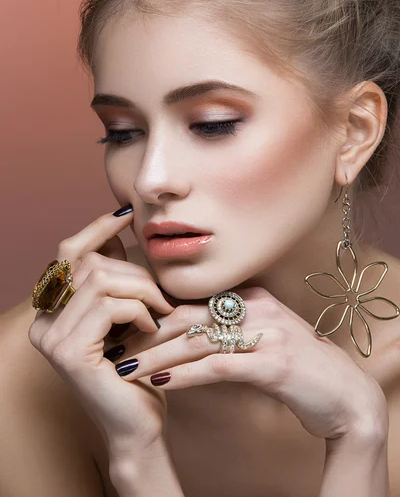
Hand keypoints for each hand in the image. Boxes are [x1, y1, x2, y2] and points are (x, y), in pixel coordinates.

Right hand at [28, 207, 174, 451]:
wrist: (138, 426)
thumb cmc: (137, 370)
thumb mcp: (125, 316)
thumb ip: (116, 280)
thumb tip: (121, 229)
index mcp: (51, 312)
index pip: (67, 253)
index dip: (96, 229)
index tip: (126, 214)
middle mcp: (42, 323)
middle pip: (88, 263)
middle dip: (135, 271)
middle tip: (163, 294)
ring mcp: (50, 338)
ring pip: (100, 279)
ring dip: (142, 290)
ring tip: (162, 311)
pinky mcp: (68, 352)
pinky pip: (110, 305)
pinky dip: (140, 310)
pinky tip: (152, 329)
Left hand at [114, 287, 387, 440]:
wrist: (345, 394)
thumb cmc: (298, 367)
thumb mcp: (263, 336)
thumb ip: (229, 327)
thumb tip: (184, 332)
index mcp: (252, 298)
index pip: (193, 303)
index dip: (155, 316)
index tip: (124, 330)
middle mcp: (257, 309)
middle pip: (189, 317)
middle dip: (147, 333)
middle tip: (112, 346)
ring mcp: (268, 333)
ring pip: (198, 341)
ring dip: (158, 357)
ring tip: (126, 368)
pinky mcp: (275, 364)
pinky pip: (220, 367)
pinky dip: (187, 376)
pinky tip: (162, 384)